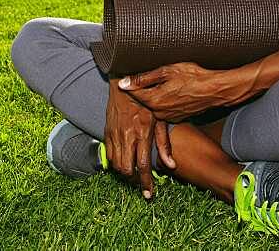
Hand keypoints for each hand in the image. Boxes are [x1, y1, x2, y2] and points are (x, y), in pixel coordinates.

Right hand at [104, 77, 175, 199]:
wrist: (125, 85)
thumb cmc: (147, 101)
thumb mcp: (160, 119)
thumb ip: (164, 143)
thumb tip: (171, 165)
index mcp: (142, 133)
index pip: (143, 165)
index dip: (145, 183)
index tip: (148, 194)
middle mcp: (127, 136)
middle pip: (127, 169)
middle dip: (134, 180)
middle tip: (141, 183)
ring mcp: (115, 134)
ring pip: (116, 165)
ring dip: (125, 173)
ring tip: (133, 173)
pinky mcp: (107, 132)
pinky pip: (109, 155)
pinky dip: (116, 163)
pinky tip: (124, 161)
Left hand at [119, 61, 258, 122]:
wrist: (216, 89)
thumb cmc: (194, 77)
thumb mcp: (167, 71)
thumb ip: (143, 78)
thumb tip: (124, 83)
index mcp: (154, 101)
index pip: (133, 93)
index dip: (129, 83)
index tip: (127, 74)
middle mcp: (159, 112)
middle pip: (143, 100)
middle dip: (142, 89)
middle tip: (148, 76)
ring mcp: (169, 116)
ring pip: (154, 104)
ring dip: (155, 94)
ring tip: (164, 81)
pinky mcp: (178, 117)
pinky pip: (165, 108)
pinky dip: (165, 99)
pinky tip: (173, 89)